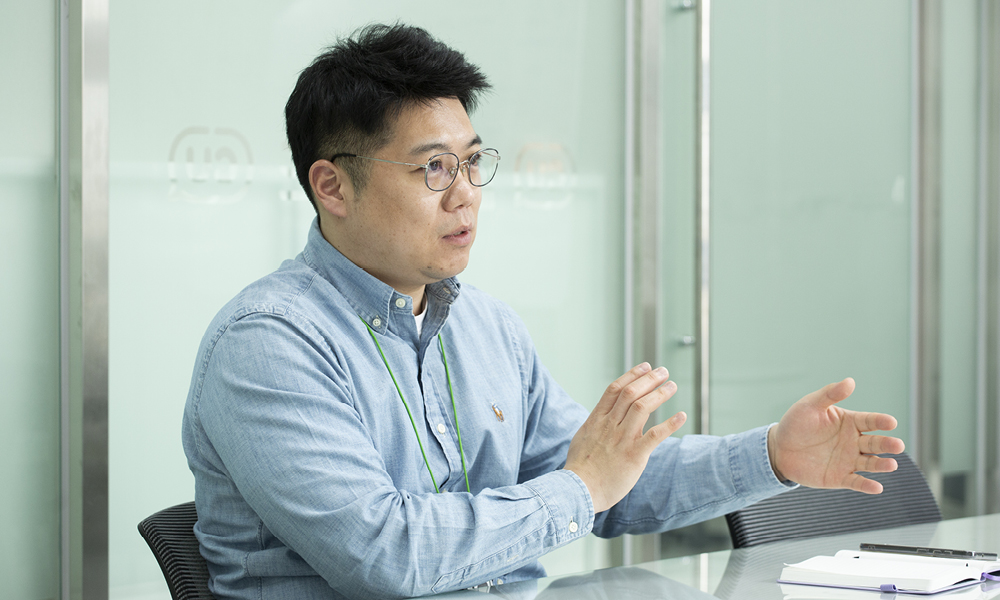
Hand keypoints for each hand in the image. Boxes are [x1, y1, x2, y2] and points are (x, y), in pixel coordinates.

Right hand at [565, 363, 686, 512]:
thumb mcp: (582, 438)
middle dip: (649, 379)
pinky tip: (681, 416)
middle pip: (631, 393)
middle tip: (663, 371)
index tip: (645, 367)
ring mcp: (622, 439)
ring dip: (660, 394)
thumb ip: (595, 425)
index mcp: (597, 420)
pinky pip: (655, 436)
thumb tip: (601, 416)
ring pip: (642, 407)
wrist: (577, 490)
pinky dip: (670, 424)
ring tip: (672, 386)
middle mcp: (609, 425)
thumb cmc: (580, 469)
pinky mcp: (634, 455)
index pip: (615, 389)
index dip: (632, 375)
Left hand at [768, 377, 904, 493]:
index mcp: (850, 422)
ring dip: (881, 464)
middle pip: (875, 443)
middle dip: (887, 444)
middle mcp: (854, 441)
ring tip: (891, 465)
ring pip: (870, 463)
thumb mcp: (810, 405)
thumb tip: (850, 381)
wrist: (779, 448)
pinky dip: (866, 486)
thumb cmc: (796, 423)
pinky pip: (855, 482)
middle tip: (898, 445)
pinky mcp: (840, 477)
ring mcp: (848, 460)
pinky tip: (876, 488)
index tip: (891, 422)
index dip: (880, 421)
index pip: (869, 421)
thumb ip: (830, 394)